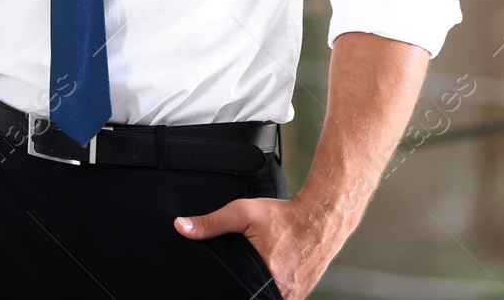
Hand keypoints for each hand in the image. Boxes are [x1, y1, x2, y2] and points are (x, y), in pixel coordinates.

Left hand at [174, 193, 342, 299]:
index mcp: (268, 281)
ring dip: (255, 291)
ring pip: (266, 298)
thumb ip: (212, 222)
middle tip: (233, 277)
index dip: (228, 290)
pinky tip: (260, 278)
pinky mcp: (301, 292)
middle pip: (253, 297)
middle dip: (240, 290)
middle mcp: (283, 294)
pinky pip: (279, 297)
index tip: (218, 285)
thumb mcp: (244, 212)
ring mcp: (294, 296)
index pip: (238, 295)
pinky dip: (268, 290)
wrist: (322, 217)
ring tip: (245, 278)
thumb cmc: (284, 215)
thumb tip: (180, 227)